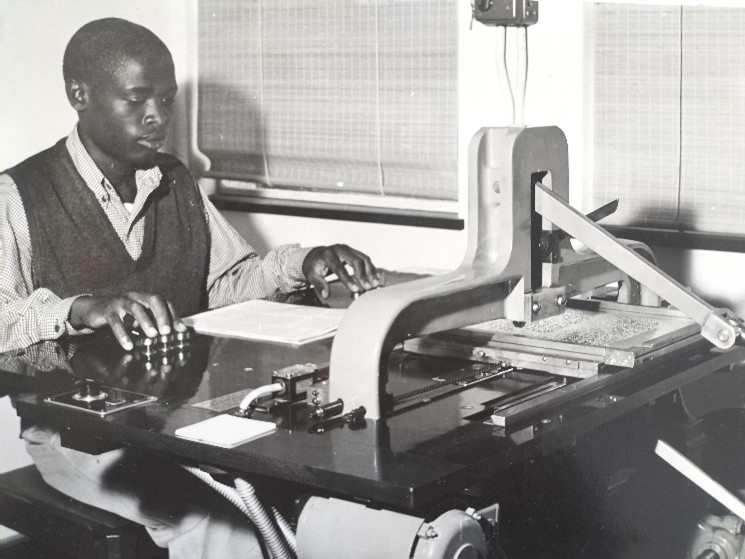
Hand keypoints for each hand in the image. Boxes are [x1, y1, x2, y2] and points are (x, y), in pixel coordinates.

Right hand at [69, 292, 186, 349]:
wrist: (94, 309)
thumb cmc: (122, 316)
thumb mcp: (139, 319)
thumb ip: (153, 324)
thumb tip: (171, 336)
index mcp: (145, 298)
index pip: (164, 303)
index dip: (174, 315)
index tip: (181, 330)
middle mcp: (135, 297)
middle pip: (153, 300)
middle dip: (162, 315)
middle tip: (167, 331)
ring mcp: (121, 302)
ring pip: (135, 308)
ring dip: (146, 321)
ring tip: (152, 335)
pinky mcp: (107, 311)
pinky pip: (116, 321)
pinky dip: (123, 334)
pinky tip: (128, 345)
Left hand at [302, 244, 379, 298]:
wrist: (315, 254)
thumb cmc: (314, 265)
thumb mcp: (312, 275)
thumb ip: (319, 284)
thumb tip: (326, 294)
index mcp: (328, 255)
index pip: (339, 268)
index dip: (348, 279)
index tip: (355, 289)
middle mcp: (339, 249)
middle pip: (355, 260)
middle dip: (363, 275)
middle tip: (367, 287)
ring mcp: (347, 249)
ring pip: (363, 258)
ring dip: (370, 271)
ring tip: (374, 283)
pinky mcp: (353, 251)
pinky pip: (365, 258)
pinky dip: (371, 268)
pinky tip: (375, 277)